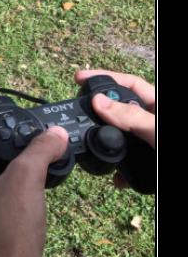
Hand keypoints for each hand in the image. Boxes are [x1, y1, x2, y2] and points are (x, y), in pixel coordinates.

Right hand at [75, 70, 154, 186]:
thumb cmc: (184, 151)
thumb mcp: (157, 131)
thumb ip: (132, 116)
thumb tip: (99, 101)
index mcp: (157, 106)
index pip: (128, 83)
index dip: (104, 78)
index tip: (79, 78)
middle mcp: (152, 122)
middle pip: (122, 111)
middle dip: (102, 114)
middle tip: (80, 115)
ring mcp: (151, 144)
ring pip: (124, 139)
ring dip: (109, 145)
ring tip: (93, 148)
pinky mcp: (152, 166)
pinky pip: (131, 165)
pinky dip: (121, 172)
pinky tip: (115, 178)